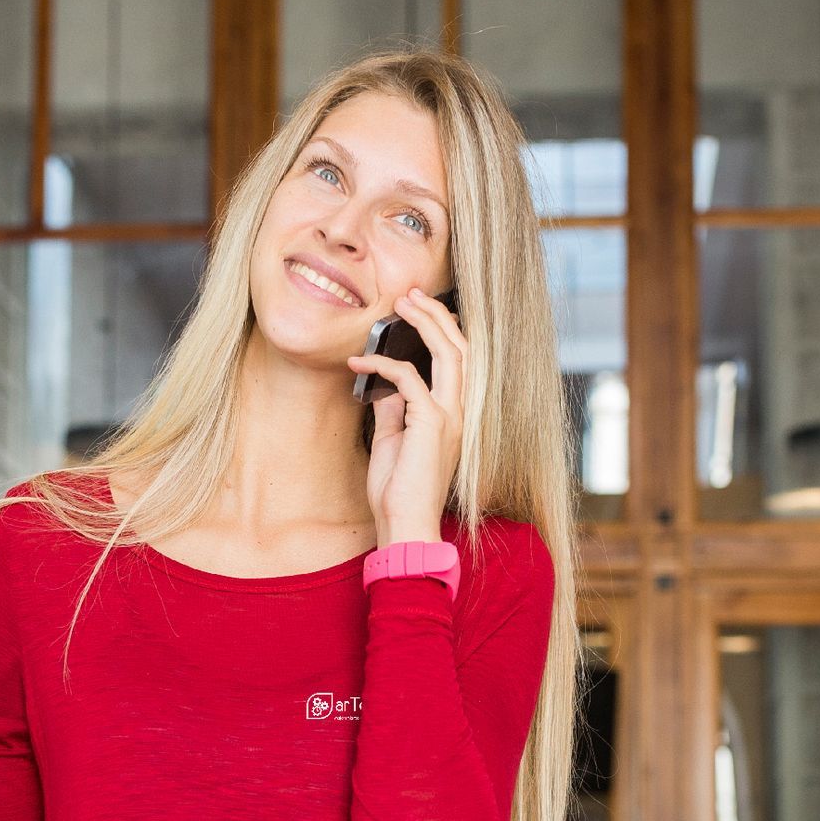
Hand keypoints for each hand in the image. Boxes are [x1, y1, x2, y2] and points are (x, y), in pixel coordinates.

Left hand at [351, 287, 464, 545]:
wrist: (404, 526)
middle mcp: (461, 412)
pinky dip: (382, 364)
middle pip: (460, 348)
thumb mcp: (394, 440)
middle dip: (436, 315)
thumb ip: (396, 409)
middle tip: (410, 294)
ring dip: (424, 324)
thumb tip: (388, 384)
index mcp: (455, 415)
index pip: (460, 361)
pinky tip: (359, 363)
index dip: (443, 330)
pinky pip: (409, 379)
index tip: (418, 309)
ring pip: (449, 354)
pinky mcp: (432, 424)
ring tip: (401, 305)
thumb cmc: (398, 491)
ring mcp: (451, 417)